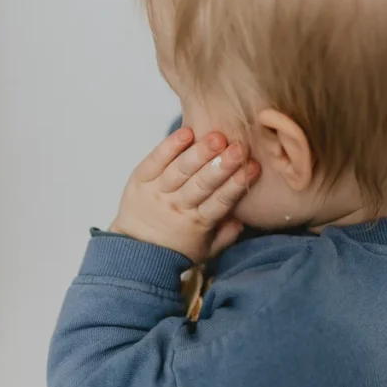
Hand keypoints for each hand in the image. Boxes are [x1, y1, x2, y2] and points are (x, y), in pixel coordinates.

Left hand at [110, 127, 259, 262]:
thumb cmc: (175, 248)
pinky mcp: (139, 181)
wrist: (134, 253)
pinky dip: (169, 147)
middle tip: (238, 148)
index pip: (220, 202)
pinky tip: (186, 133)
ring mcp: (157, 192)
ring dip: (199, 153)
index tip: (252, 167)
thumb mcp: (205, 250)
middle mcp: (178, 206)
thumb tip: (242, 220)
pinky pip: (154, 161)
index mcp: (197, 223)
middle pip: (202, 184)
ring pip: (180, 171)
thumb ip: (227, 235)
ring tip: (217, 138)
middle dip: (221, 165)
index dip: (237, 184)